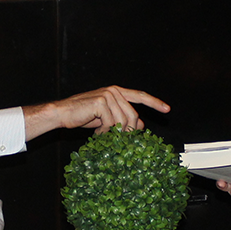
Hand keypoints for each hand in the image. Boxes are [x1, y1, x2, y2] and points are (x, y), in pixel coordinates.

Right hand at [23, 86, 169, 139]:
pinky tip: (97, 132)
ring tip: (103, 134)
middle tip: (118, 139)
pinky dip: (105, 131)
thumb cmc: (84, 116)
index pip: (140, 96)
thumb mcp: (107, 118)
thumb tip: (141, 124)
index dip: (155, 102)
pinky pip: (112, 123)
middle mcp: (114, 90)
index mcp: (117, 92)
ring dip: (114, 132)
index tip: (167, 109)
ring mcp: (108, 94)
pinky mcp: (101, 102)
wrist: (63, 114)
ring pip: (123, 120)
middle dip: (128, 130)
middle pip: (133, 114)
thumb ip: (123, 118)